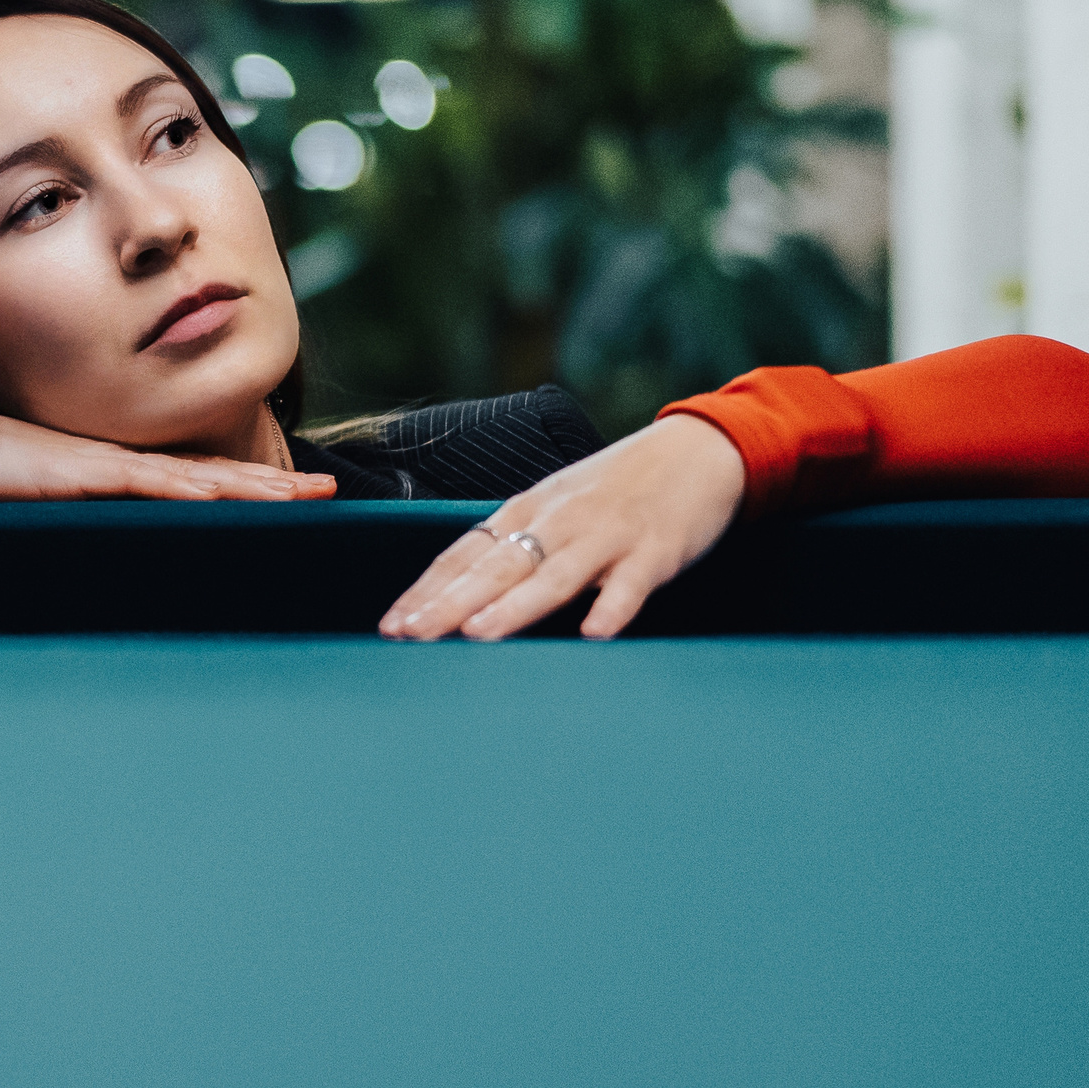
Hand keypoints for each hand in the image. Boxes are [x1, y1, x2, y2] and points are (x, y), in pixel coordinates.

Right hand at [0, 402, 336, 502]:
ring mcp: (114, 465)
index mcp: (132, 472)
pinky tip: (218, 496)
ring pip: (198, 477)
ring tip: (296, 495)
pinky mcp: (89, 473)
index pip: (207, 480)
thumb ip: (98, 520)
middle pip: (219, 474)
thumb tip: (127, 551)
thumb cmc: (2, 480)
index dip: (256, 484)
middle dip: (276, 483)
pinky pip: (146, 482)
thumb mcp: (63, 508)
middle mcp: (134, 464)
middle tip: (329, 490)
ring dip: (249, 486)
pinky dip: (185, 491)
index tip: (301, 493)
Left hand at [382, 413, 747, 641]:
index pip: (463, 555)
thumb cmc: (614, 491)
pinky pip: (630, 584)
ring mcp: (605, 536)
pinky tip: (592, 633)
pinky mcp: (654, 551)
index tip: (391, 626)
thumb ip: (511, 548)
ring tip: (476, 634)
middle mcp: (557, 522)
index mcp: (525, 512)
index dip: (426, 591)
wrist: (697, 451)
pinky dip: (612, 607)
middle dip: (449, 603)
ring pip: (553, 575)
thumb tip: (455, 596)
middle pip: (496, 567)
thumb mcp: (553, 509)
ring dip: (514, 606)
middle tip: (410, 636)